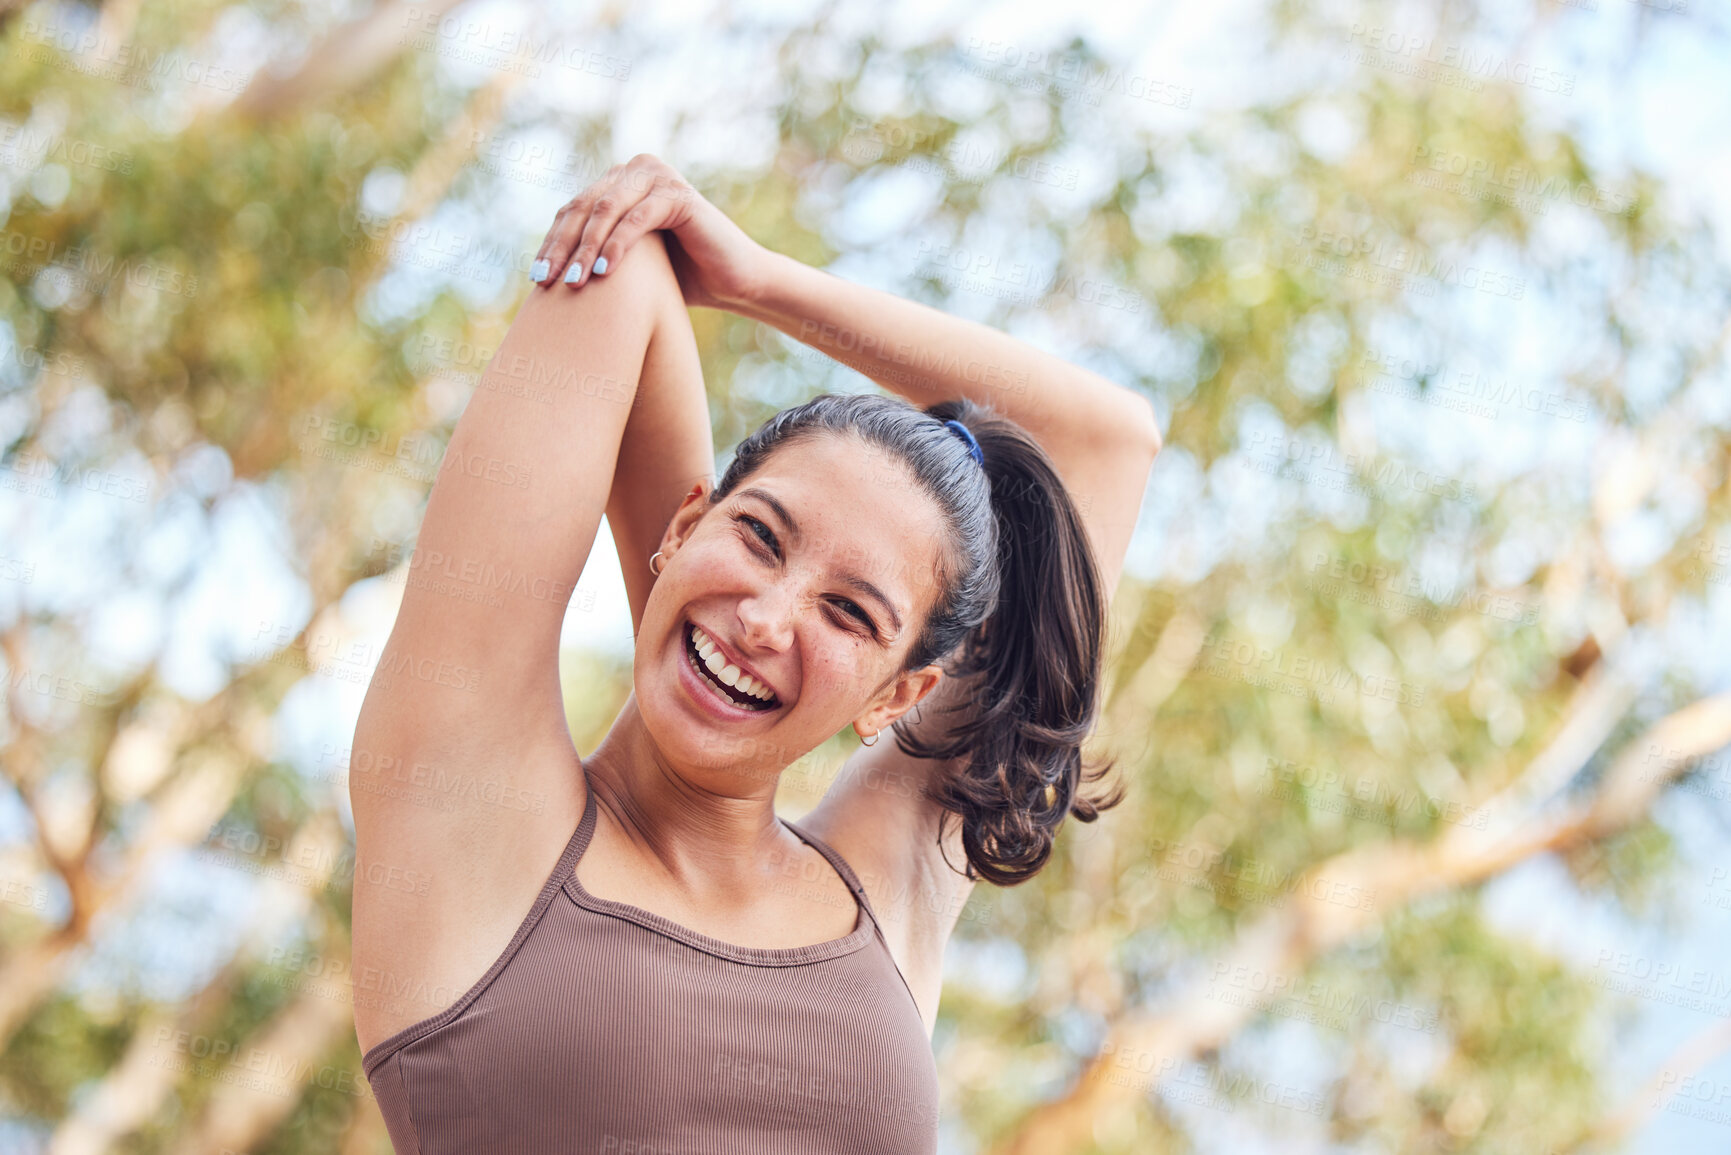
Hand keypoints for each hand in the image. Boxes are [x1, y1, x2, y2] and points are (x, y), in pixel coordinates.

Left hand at [529, 153, 766, 310]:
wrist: (733, 282)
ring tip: (574, 282)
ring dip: (586, 248)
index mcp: (619, 182)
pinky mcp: (679, 194)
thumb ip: (594, 252)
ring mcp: (658, 177)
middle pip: (584, 207)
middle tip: (546, 281)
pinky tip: (604, 272)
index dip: (552, 243)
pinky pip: (638, 218)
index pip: (573, 211)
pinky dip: (619, 245)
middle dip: (562, 247)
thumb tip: (541, 271)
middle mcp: (636, 170)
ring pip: (606, 211)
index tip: (535, 279)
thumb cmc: (680, 279)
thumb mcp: (627, 264)